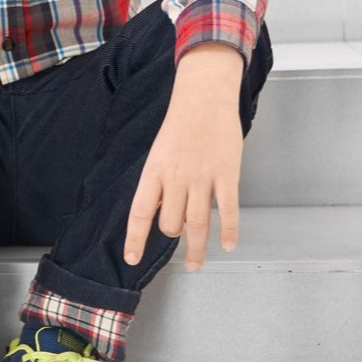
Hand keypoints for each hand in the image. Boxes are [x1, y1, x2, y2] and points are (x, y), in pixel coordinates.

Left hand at [122, 84, 242, 272]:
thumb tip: (155, 210)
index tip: (132, 259)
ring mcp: (203, 177)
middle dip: (173, 236)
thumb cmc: (180, 125)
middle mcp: (176, 178)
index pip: (140, 212)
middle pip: (171, 222)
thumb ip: (158, 182)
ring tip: (196, 264)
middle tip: (178, 239)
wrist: (204, 98)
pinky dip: (228, 231)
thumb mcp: (159, 153)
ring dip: (197, 248)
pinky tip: (227, 245)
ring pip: (197, 223)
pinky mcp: (227, 175)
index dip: (135, 238)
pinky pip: (228, 210)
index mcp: (154, 172)